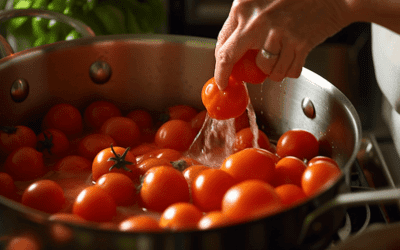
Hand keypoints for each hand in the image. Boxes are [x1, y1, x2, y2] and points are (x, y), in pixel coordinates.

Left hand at [214, 0, 352, 88]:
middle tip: (229, 82)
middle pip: (231, 59)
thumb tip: (228, 48)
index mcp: (243, 7)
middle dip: (227, 74)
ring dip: (271, 70)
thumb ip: (243, 19)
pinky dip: (288, 70)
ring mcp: (278, 34)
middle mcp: (257, 21)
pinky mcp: (299, 45)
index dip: (219, 63)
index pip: (222, 43)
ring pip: (264, 70)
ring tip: (279, 57)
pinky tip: (293, 58)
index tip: (220, 73)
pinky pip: (287, 72)